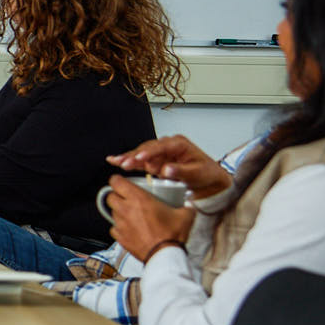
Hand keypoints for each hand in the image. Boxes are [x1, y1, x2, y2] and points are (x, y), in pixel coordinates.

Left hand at [102, 176, 197, 261]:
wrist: (165, 255)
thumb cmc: (172, 235)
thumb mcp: (185, 215)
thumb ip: (185, 206)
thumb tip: (187, 205)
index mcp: (139, 199)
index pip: (116, 182)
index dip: (117, 180)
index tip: (122, 182)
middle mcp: (126, 209)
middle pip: (109, 196)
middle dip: (116, 195)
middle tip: (126, 197)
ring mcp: (121, 224)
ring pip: (111, 212)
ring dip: (119, 211)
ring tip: (131, 214)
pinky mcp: (120, 237)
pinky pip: (114, 228)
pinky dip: (119, 227)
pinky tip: (129, 228)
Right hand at [108, 136, 230, 198]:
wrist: (209, 181)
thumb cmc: (206, 174)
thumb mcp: (198, 173)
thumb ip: (182, 171)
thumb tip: (167, 169)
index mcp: (179, 144)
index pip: (161, 146)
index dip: (149, 153)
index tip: (140, 159)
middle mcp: (167, 145)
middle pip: (147, 149)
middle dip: (135, 156)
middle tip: (125, 163)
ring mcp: (160, 153)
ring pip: (141, 154)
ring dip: (129, 159)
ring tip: (117, 162)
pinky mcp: (155, 161)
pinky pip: (140, 160)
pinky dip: (128, 161)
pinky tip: (115, 160)